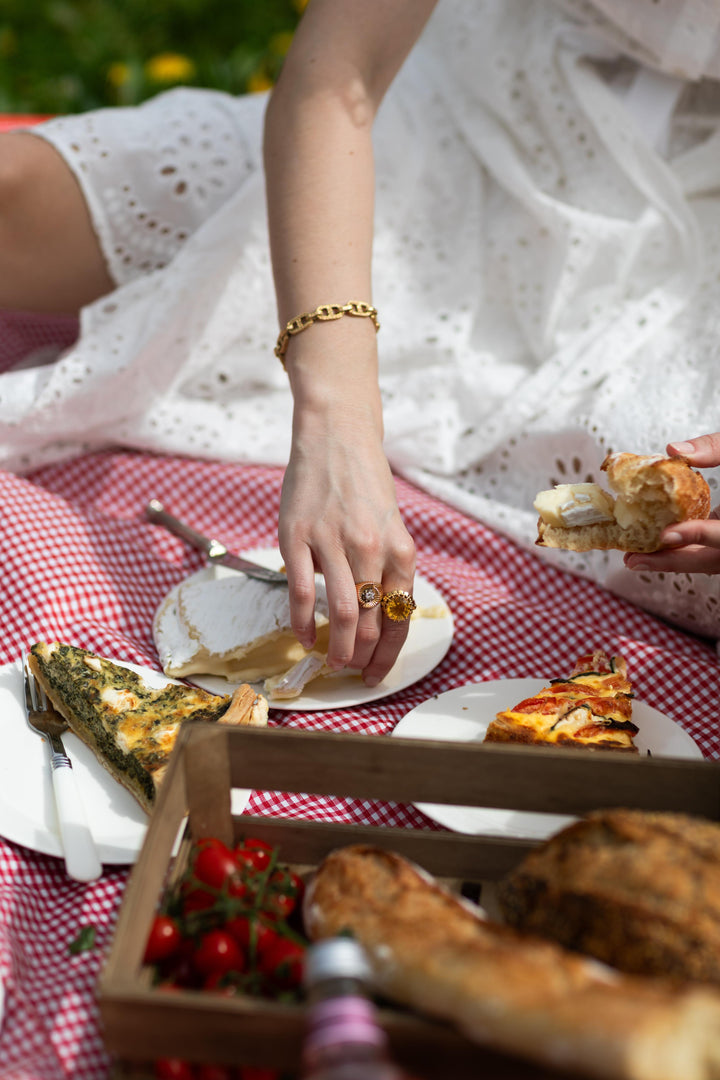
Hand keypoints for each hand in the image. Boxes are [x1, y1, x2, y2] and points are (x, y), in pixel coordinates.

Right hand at [278, 380, 415, 686]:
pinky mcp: (298, 537)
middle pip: (369, 622)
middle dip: (361, 657)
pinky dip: (300, 622)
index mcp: (400, 549)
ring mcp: (333, 542)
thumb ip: (388, 568)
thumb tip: (379, 617)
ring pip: (340, 612)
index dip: (388, 654)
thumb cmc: (365, 483)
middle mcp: (371, 548)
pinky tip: (301, 636)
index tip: (377, 674)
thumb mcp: (390, 525)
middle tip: (350, 670)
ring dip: (336, 647)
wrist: (337, 435)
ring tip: (330, 660)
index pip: (398, 617)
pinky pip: (299, 591)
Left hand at [624, 434, 719, 573]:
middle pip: (714, 559)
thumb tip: (674, 450)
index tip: (666, 534)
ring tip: (636, 558)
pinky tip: (654, 546)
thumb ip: (716, 447)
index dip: (698, 536)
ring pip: (710, 560)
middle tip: (634, 560)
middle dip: (673, 561)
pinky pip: (709, 552)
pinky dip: (683, 550)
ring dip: (674, 561)